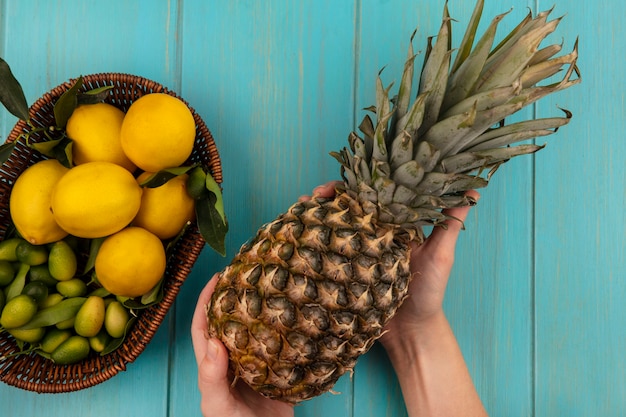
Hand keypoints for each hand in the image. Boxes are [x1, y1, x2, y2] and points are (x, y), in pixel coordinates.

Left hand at [191, 275, 293, 416]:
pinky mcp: (279, 373)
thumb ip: (211, 378)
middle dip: (237, 298)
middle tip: (250, 274)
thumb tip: (214, 341)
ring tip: (273, 288)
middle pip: (233, 322)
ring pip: (257, 331)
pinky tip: (296, 316)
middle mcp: (235, 361)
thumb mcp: (218, 406)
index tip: (218, 277)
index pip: (205, 327)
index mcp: (214, 366)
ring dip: (262, 310)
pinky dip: (286, 330)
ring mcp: (257, 366)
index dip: (207, 301)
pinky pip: (282, 346)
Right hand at [302, 182, 479, 347]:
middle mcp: (372, 232)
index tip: (348, 178)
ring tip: (302, 207)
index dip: (359, 181)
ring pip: (331, 224)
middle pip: (347, 204)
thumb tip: (474, 191)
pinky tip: (299, 232)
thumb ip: (450, 225)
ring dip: (315, 213)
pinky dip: (311, 238)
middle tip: (316, 194)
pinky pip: (324, 249)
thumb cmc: (430, 292)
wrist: (412, 331)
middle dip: (329, 195)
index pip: (374, 193)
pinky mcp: (343, 268)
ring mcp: (355, 250)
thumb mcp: (442, 256)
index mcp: (394, 222)